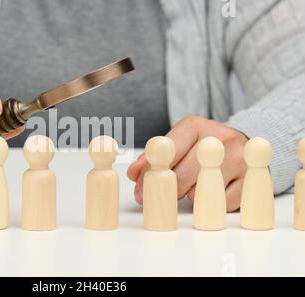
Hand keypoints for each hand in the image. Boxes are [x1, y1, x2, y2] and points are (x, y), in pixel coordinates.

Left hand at [127, 116, 248, 211]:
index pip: (167, 150)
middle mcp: (219, 139)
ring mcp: (239, 158)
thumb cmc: (202, 147)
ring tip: (191, 187)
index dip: (150, 171)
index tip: (140, 186)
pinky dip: (211, 205)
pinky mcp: (252, 179)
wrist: (245, 146)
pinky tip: (211, 193)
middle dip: (166, 190)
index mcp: (195, 126)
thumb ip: (154, 158)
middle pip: (183, 175)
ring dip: (190, 196)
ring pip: (201, 192)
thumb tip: (133, 174)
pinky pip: (222, 204)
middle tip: (158, 197)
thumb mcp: (178, 143)